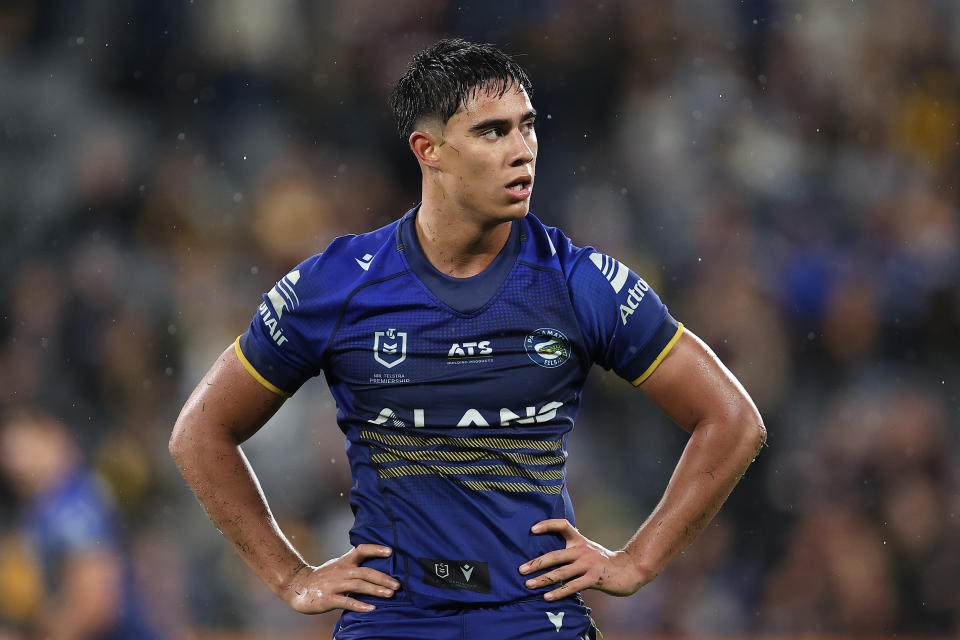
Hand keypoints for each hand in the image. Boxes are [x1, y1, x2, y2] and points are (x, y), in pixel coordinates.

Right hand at [280, 544, 399, 613]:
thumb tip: (377, 568)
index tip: (390, 551)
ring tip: (390, 594)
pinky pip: (346, 601)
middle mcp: (341, 571)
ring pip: (358, 585)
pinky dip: (360, 605)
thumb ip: (354, 566)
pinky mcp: (328, 598)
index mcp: (344, 562)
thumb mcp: (338, 566)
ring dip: (375, 590)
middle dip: (383, 577)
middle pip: (365, 572)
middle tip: (398, 584)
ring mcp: (334, 585)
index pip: (361, 550)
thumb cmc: (322, 577)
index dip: (375, 549)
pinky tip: (371, 609)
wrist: (297, 586)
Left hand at [519, 519, 649, 600]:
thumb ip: (571, 549)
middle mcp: (582, 550)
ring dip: (543, 580)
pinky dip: (558, 592)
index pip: (563, 525)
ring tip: (529, 585)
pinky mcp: (593, 579)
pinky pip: (572, 586)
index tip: (532, 529)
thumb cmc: (603, 561)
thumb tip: (548, 556)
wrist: (628, 570)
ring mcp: (588, 564)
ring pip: (561, 573)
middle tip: (521, 570)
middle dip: (536, 563)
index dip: (547, 525)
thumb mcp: (587, 549)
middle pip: (555, 555)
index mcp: (579, 541)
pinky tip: (547, 597)